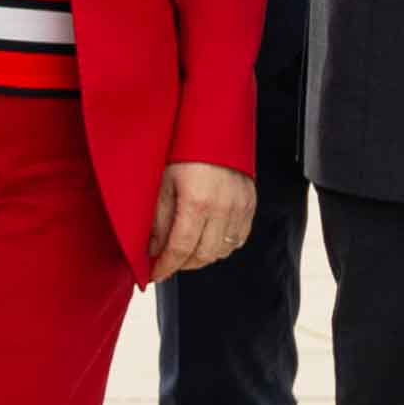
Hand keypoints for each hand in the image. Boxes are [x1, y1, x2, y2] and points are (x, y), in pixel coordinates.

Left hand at [149, 161, 255, 280]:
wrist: (214, 129)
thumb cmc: (182, 151)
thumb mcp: (162, 183)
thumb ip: (158, 220)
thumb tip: (153, 249)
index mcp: (197, 203)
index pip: (180, 249)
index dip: (164, 267)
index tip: (153, 275)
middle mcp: (223, 208)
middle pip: (202, 255)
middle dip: (180, 264)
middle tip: (164, 263)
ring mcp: (240, 208)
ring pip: (221, 250)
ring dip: (200, 257)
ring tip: (182, 251)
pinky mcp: (250, 205)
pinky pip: (238, 239)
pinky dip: (220, 246)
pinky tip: (205, 240)